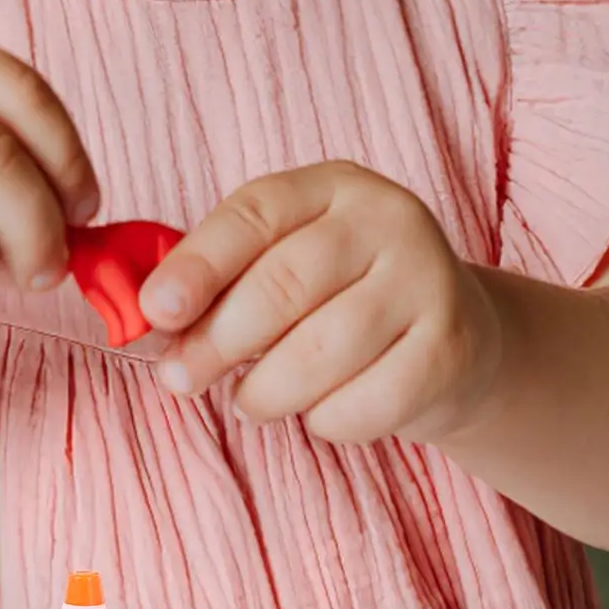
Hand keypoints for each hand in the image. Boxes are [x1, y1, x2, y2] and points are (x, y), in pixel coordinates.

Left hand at [137, 163, 501, 445]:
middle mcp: (388, 219)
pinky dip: (327, 421)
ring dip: (268, 391)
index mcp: (333, 186)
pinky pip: (368, 402)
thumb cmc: (340, 300)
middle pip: (283, 284)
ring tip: (251, 402)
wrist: (455, 340)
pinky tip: (320, 412)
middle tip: (181, 378)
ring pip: (322, 350)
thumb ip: (224, 281)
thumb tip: (153, 321)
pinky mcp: (452, 348)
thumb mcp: (285, 264)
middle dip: (217, 341)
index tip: (154, 312)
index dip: (198, 264)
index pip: (255, 213)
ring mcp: (428, 280)